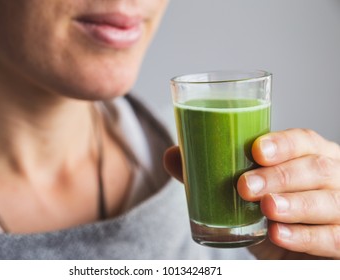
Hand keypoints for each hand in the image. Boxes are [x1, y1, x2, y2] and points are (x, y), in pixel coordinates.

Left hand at [164, 128, 339, 258]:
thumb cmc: (267, 213)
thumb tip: (172, 155)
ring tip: (266, 208)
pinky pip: (334, 238)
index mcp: (309, 156)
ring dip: (295, 204)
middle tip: (245, 186)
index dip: (283, 143)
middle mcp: (332, 177)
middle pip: (316, 169)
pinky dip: (306, 237)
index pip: (304, 141)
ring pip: (329, 202)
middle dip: (279, 176)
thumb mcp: (241, 195)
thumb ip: (209, 175)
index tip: (256, 150)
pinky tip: (279, 234)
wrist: (291, 250)